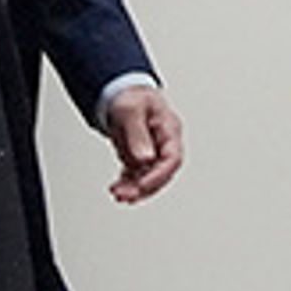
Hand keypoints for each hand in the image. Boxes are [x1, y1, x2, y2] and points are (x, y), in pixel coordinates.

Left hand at [102, 85, 185, 202]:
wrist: (122, 94)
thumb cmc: (131, 98)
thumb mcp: (131, 111)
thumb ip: (138, 135)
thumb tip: (145, 158)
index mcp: (170, 130)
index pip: (173, 159)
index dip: (159, 175)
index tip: (142, 185)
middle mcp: (164, 143)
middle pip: (162, 172)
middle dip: (145, 187)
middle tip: (126, 196)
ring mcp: (153, 151)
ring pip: (149, 177)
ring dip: (135, 189)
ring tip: (118, 195)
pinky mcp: (140, 156)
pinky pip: (137, 174)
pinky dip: (128, 183)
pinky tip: (117, 188)